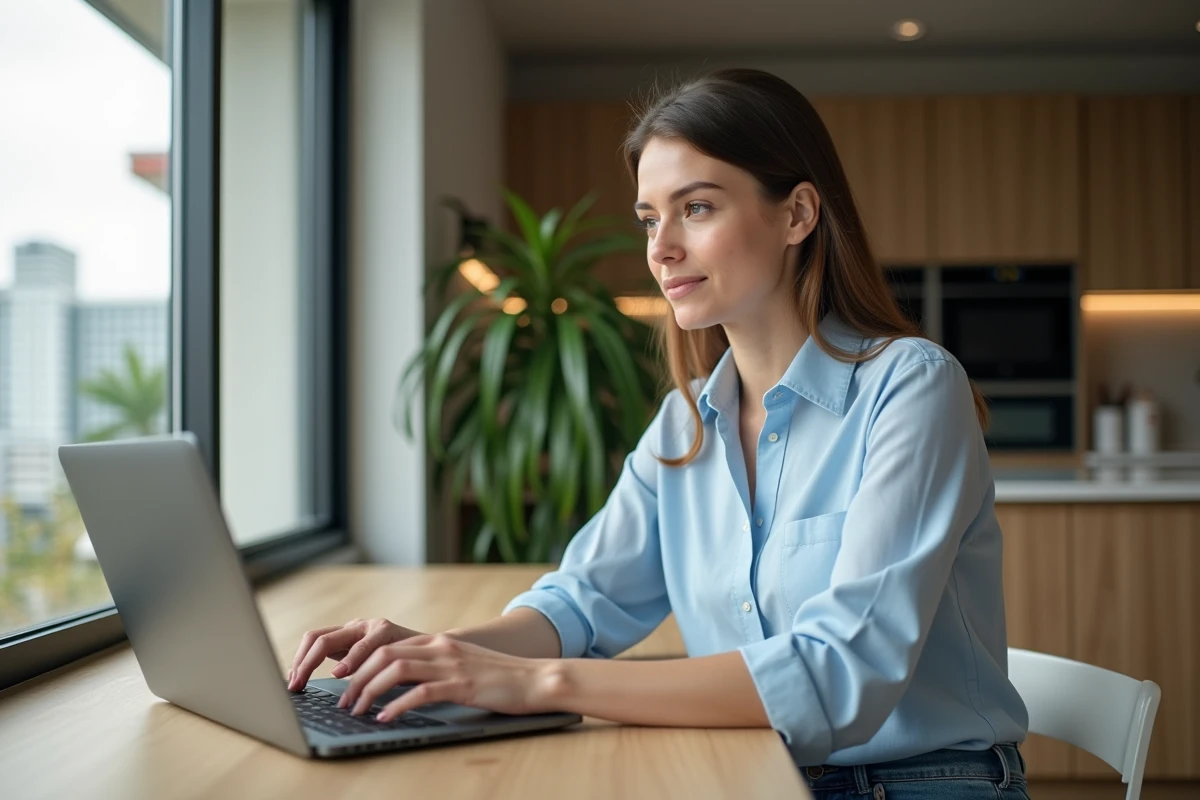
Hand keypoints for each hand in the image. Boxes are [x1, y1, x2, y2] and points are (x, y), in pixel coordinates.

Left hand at [288, 618, 425, 691]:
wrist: (442, 652)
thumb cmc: (399, 662)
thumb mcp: (366, 662)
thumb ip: (344, 664)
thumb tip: (302, 679)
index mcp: (350, 632)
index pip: (314, 639)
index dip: (299, 661)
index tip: (291, 684)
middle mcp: (362, 626)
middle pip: (323, 639)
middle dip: (306, 665)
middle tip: (298, 687)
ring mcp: (381, 628)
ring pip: (353, 646)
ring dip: (343, 671)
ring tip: (337, 693)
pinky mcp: (401, 636)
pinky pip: (379, 653)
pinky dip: (368, 672)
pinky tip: (366, 692)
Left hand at [337, 633, 556, 721]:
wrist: (536, 678)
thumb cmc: (500, 677)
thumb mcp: (462, 663)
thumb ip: (435, 666)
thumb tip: (401, 683)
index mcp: (438, 641)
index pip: (387, 646)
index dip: (360, 664)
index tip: (345, 684)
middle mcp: (441, 647)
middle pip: (383, 654)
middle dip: (357, 678)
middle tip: (345, 702)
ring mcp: (451, 665)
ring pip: (395, 669)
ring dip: (369, 690)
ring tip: (358, 711)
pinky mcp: (461, 685)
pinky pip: (420, 692)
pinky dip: (397, 706)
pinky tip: (386, 718)